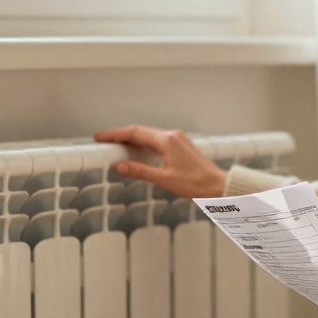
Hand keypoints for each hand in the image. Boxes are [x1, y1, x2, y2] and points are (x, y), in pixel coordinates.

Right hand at [93, 125, 228, 198]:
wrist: (218, 185)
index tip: (100, 137)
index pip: (134, 133)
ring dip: (131, 139)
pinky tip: (137, 151)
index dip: (115, 134)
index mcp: (167, 141)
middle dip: (120, 135)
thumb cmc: (195, 184)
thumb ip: (140, 171)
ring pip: (148, 135)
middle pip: (140, 131)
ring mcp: (177, 139)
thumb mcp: (164, 179)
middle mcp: (172, 135)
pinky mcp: (180, 145)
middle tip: (103, 141)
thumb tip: (119, 165)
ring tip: (115, 146)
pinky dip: (143, 143)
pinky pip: (156, 140)